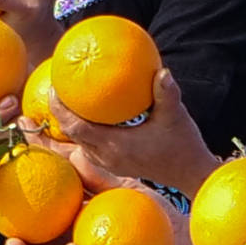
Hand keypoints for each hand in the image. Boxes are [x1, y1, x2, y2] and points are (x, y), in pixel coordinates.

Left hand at [57, 67, 213, 196]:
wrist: (191, 174)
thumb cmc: (183, 145)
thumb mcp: (175, 116)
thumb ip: (166, 93)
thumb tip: (161, 70)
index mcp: (115, 145)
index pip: (75, 128)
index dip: (59, 109)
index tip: (54, 88)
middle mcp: (107, 157)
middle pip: (71, 135)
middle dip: (59, 113)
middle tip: (57, 89)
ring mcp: (111, 163)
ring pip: (79, 143)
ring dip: (71, 124)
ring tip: (68, 101)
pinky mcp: (117, 165)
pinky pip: (90, 147)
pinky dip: (84, 132)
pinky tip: (90, 118)